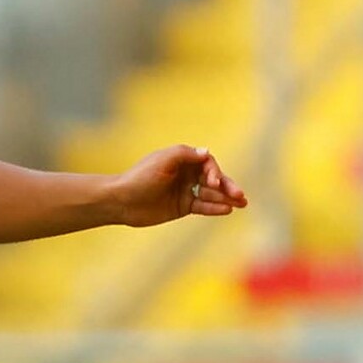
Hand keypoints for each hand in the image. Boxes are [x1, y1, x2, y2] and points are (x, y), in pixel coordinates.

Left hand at [114, 144, 247, 227]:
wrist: (121, 201)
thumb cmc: (140, 177)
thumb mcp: (163, 160)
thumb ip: (186, 154)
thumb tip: (207, 152)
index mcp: (183, 159)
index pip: (207, 164)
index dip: (214, 172)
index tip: (213, 182)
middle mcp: (186, 174)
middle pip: (213, 179)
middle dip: (227, 186)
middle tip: (240, 195)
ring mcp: (185, 191)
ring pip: (211, 194)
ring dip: (226, 198)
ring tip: (241, 204)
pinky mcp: (182, 207)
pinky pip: (203, 207)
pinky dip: (214, 208)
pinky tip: (227, 210)